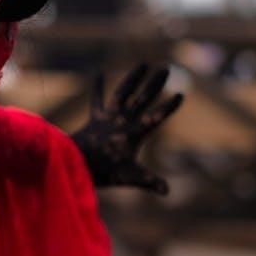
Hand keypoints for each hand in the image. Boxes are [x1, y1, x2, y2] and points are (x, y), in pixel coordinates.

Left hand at [71, 63, 182, 194]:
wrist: (74, 163)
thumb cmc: (104, 172)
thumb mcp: (131, 178)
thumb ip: (150, 181)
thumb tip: (167, 191)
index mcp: (134, 134)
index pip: (155, 117)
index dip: (168, 106)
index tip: (180, 94)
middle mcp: (122, 121)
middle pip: (142, 98)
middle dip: (154, 84)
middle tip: (166, 69)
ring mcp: (108, 117)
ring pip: (123, 92)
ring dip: (133, 78)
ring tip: (143, 64)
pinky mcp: (95, 118)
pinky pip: (97, 100)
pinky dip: (97, 88)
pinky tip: (98, 73)